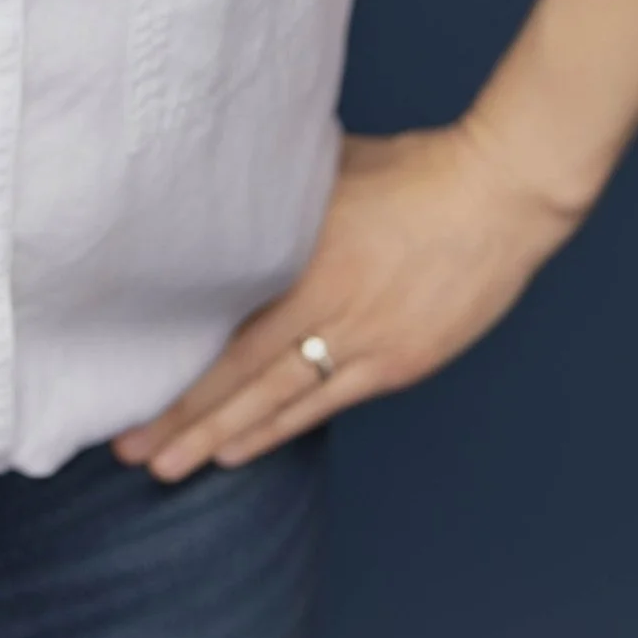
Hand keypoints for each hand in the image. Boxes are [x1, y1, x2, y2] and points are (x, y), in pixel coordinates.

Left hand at [112, 116, 582, 481]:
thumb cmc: (415, 171)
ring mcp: (371, 346)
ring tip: (176, 467)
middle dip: (187, 425)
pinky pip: (330, 403)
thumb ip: (279, 203)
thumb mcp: (328, 175)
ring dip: (226, 438)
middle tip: (137, 456)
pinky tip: (245, 446)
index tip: (136, 407)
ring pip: (284, 406)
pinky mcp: (402, 363)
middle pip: (245, 385)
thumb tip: (228, 200)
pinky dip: (283, 428)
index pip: (231, 345)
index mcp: (309, 268)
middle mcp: (334, 316)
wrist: (501, 195)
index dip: (182, 386)